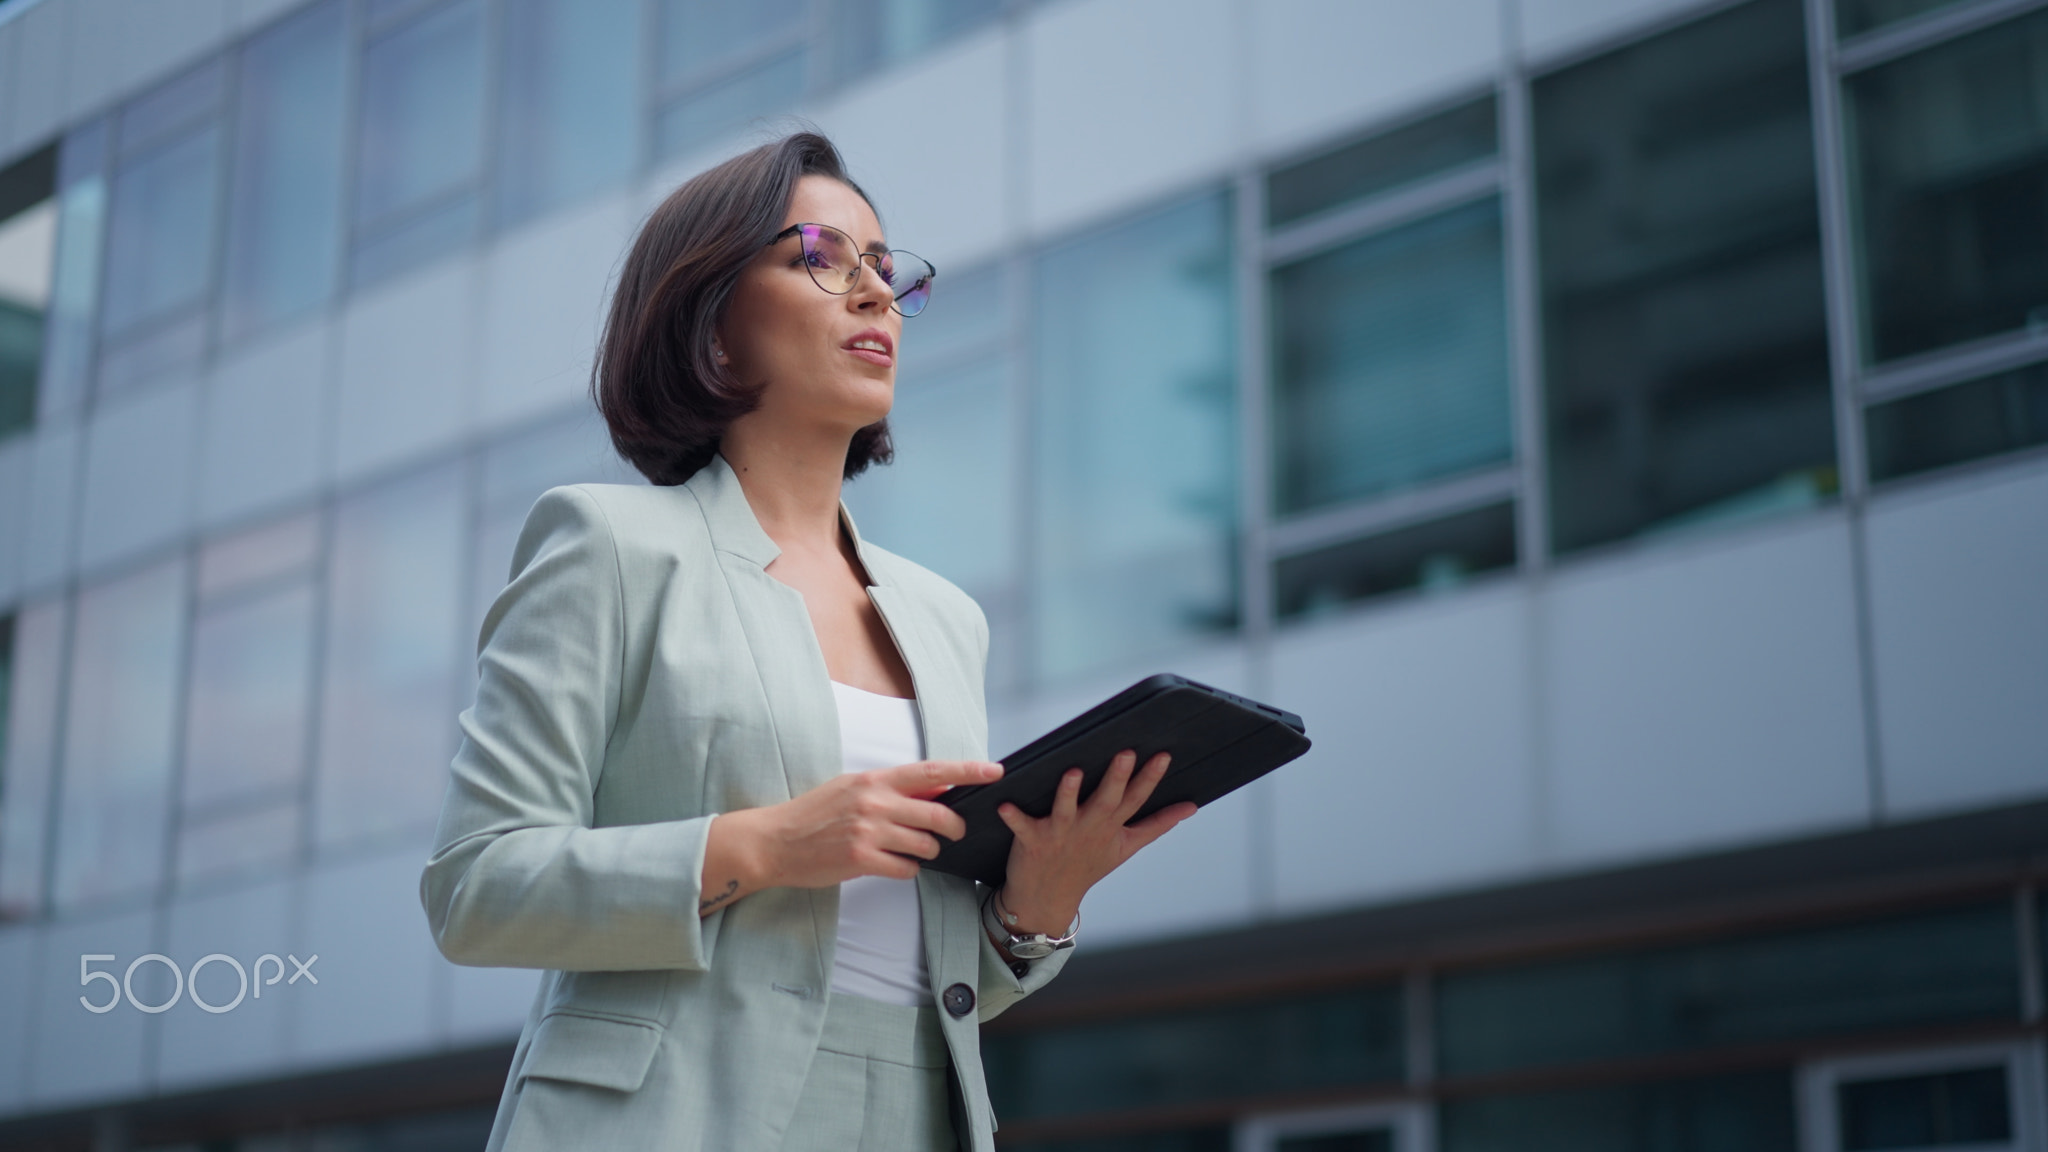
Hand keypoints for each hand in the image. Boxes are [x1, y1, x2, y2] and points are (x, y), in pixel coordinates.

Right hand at [698, 759, 1000, 915]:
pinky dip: (906, 870)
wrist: (773, 841)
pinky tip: (892, 866)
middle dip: (954, 827)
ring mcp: (868, 830)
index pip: (932, 771)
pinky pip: (905, 868)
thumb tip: (935, 788)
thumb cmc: (814, 814)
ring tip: (912, 851)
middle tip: (953, 833)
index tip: (994, 771)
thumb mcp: (852, 788)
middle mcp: (874, 801)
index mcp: (875, 779)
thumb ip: (892, 789)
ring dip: (927, 852)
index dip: (968, 771)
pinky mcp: (860, 858)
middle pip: (938, 813)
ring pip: (925, 844)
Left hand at [992, 749, 1197, 936]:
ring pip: (1066, 810)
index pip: (1136, 799)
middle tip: (1125, 753)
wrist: (1046, 899)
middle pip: (1106, 800)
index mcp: (1111, 826)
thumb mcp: (1126, 846)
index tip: (1163, 755)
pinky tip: (1005, 805)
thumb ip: (1158, 824)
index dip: (1150, 778)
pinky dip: (1014, 817)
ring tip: (1072, 773)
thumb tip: (1192, 806)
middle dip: (1116, 778)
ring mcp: (1061, 834)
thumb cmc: (1087, 864)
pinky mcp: (1032, 840)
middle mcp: (1089, 828)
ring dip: (1068, 793)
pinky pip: (1021, 826)